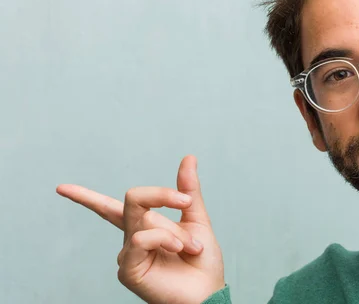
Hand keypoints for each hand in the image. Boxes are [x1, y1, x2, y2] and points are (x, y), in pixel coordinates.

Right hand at [56, 155, 224, 303]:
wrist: (208, 290)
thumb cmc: (202, 260)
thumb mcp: (197, 218)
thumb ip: (188, 190)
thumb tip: (189, 158)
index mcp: (145, 226)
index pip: (109, 208)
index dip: (85, 198)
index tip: (61, 188)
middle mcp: (132, 238)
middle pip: (132, 198)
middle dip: (161, 195)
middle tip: (185, 201)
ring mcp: (128, 253)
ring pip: (143, 219)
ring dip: (175, 230)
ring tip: (190, 247)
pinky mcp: (127, 269)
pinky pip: (140, 238)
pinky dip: (164, 238)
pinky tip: (178, 250)